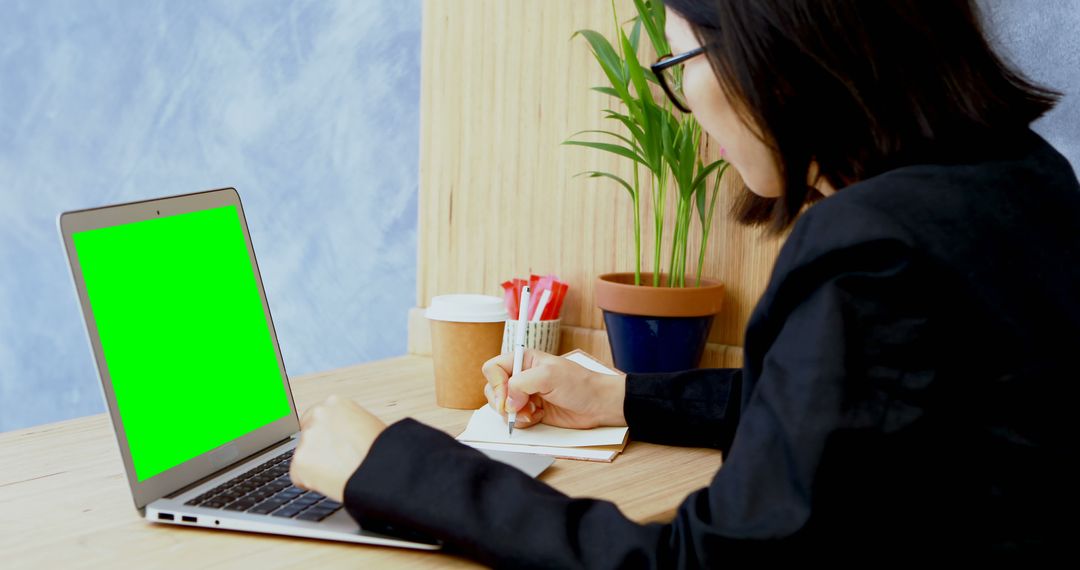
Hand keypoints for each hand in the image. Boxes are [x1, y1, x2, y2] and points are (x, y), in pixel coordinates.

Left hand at [288, 395, 385, 502]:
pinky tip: (331, 481)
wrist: (384, 472)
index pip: (317, 416)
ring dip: (316, 465)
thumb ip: (348, 425)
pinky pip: (299, 476)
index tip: (330, 444)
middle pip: (308, 434)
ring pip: (303, 455)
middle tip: (336, 461)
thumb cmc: (384, 452)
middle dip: (317, 447)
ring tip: (340, 472)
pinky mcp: (300, 461)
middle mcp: (319, 415)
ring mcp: (308, 438)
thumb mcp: (368, 425)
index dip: (325, 434)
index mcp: (336, 403)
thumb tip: (342, 435)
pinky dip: (311, 482)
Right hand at [481, 349, 626, 429]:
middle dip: (503, 402)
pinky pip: (514, 420)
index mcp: (524, 361)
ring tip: (533, 412)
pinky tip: (538, 417)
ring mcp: (525, 396)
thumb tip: (506, 401)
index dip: (496, 384)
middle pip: (493, 390)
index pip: (493, 368)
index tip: (506, 398)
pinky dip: (523, 422)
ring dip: (514, 414)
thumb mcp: (549, 376)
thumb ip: (521, 383)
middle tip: (520, 408)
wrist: (598, 405)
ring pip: (502, 407)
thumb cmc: (580, 384)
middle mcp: (522, 377)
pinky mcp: (531, 412)